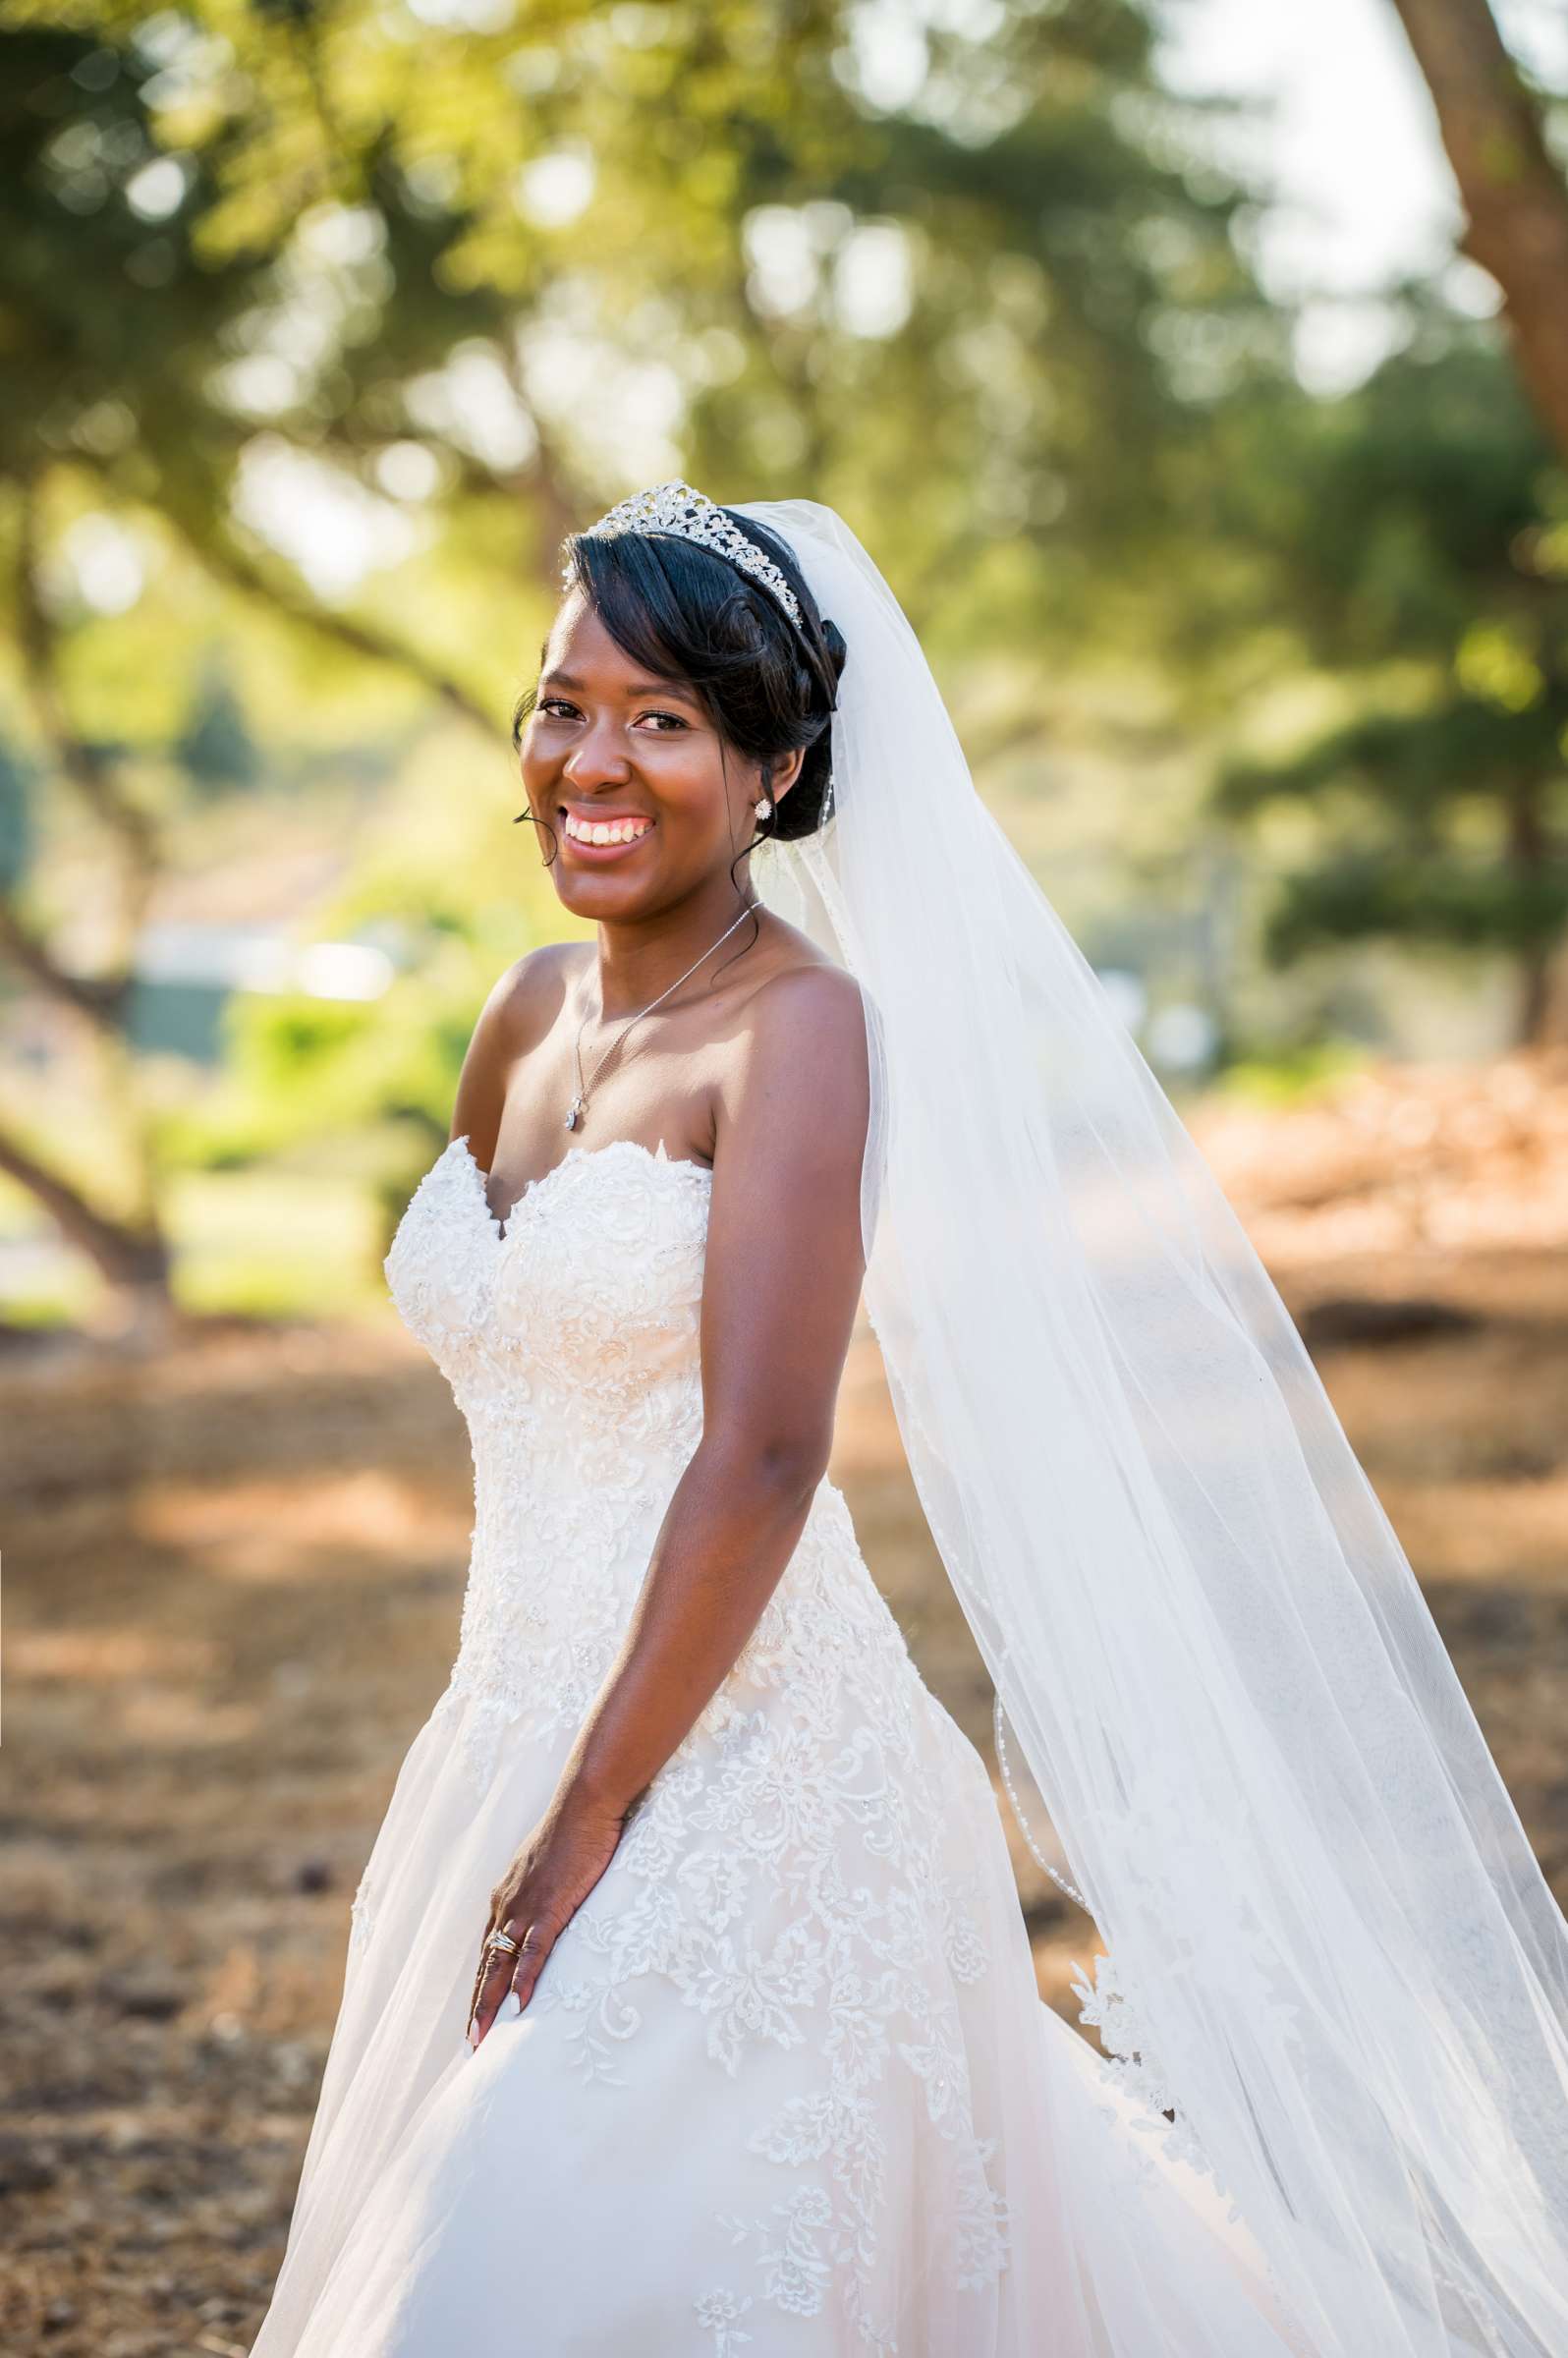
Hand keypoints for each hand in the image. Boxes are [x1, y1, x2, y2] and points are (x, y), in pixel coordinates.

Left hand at [466, 1789, 627, 2051]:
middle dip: (477, 2006)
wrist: (587, 1802)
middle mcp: (507, 1904)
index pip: (488, 1950)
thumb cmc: (576, 1830)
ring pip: (500, 1965)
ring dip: (489, 2005)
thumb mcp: (552, 1866)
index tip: (475, 2014)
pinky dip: (523, 1981)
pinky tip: (518, 2008)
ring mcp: (526, 1906)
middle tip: (470, 2044)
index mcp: (507, 1895)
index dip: (481, 1984)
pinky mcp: (550, 1906)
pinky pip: (533, 1952)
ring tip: (483, 2040)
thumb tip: (551, 1905)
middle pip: (486, 1965)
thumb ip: (545, 1890)